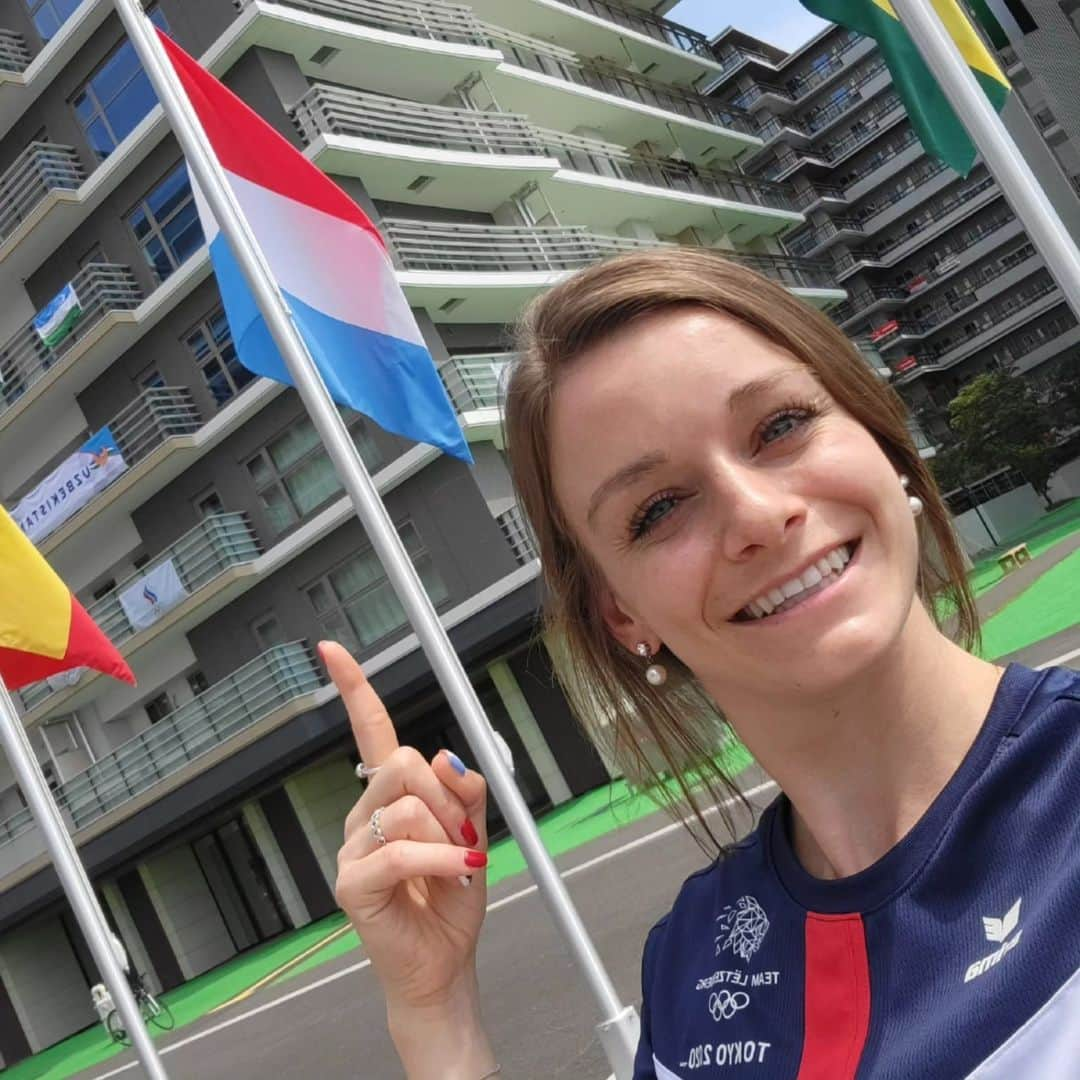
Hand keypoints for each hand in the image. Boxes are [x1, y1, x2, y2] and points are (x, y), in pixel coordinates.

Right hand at [321, 641, 495, 1077]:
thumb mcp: (473, 829)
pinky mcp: (352, 883)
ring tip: (457, 862)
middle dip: (447, 795)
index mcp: (390, 796)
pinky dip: (439, 857)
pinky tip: (455, 871)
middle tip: (463, 834)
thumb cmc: (452, 896)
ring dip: (448, 830)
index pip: (372, 732)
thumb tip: (450, 756)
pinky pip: (398, 849)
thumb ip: (465, 790)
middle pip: (403, 761)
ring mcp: (353, 848)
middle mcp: (364, 814)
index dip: (354, 689)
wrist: (444, 963)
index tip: (330, 650)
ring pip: (405, 802)